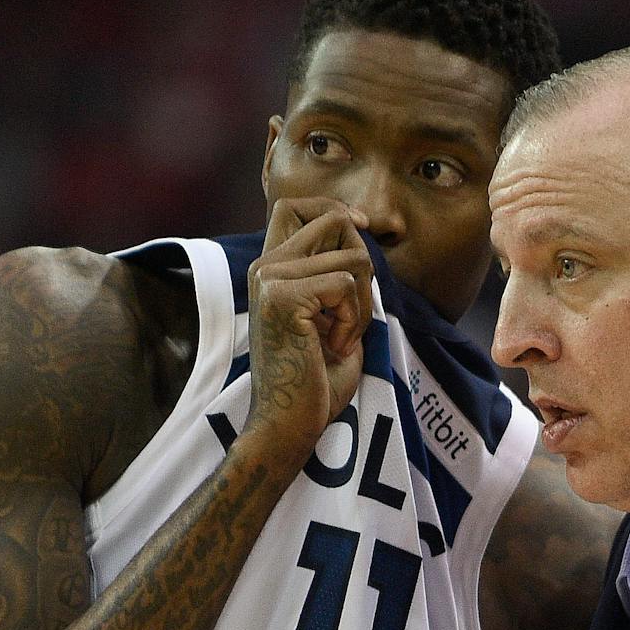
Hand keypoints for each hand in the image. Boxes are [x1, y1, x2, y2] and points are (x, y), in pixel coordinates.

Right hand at [244, 197, 373, 456]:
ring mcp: (270, 278)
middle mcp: (265, 265)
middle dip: (364, 266)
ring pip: (354, 257)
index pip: (294, 205)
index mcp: (273, 268)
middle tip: (352, 315)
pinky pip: (347, 284)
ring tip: (342, 338)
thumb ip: (339, 274)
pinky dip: (354, 319)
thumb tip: (360, 227)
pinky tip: (334, 346)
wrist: (291, 423)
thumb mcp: (333, 316)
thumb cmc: (316, 379)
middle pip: (335, 220)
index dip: (334, 210)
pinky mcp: (282, 296)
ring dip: (364, 304)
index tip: (360, 231)